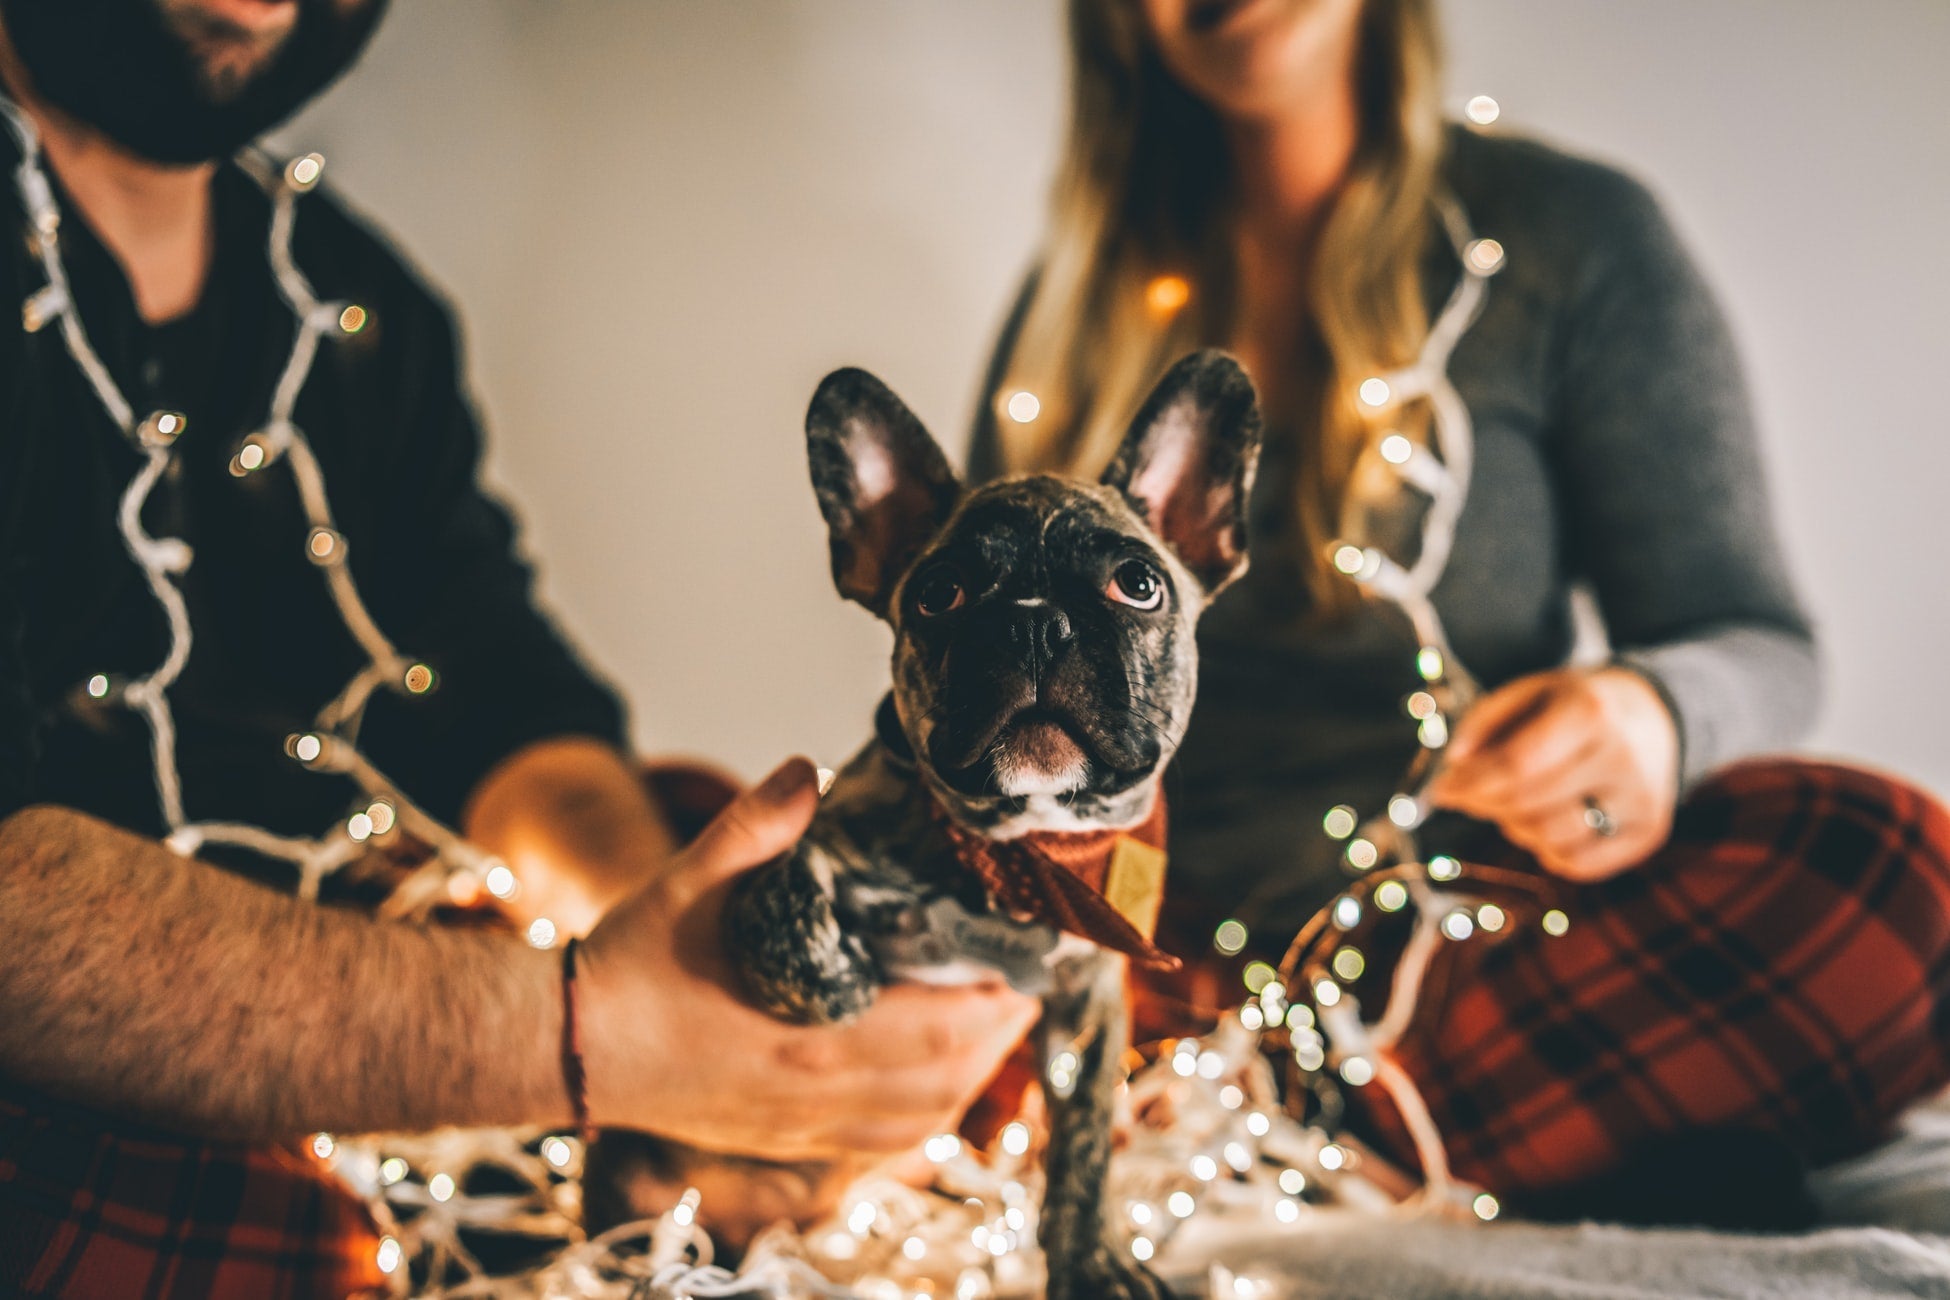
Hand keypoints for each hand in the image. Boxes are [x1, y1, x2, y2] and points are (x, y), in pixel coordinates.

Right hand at [577, 757, 1041, 1160]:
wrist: (562, 1048)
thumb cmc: (628, 965)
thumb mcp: (687, 882)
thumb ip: (753, 827)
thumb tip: (806, 770)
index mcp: (812, 1036)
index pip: (943, 1031)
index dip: (999, 1000)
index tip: (1029, 958)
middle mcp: (818, 1094)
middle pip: (948, 1081)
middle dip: (1000, 1035)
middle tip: (1029, 984)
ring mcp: (801, 1126)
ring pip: (920, 1122)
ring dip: (971, 1078)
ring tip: (997, 1027)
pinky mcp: (781, 1139)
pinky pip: (879, 1145)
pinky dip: (924, 1117)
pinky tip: (935, 1083)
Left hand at [1426, 667, 1679, 881]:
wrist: (1655, 716)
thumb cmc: (1574, 705)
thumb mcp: (1529, 692)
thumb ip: (1482, 722)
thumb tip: (1453, 767)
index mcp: (1591, 711)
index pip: (1516, 764)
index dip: (1470, 783)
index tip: (1440, 791)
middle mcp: (1623, 758)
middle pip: (1528, 803)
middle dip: (1484, 803)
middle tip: (1467, 794)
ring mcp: (1642, 800)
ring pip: (1549, 838)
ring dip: (1516, 824)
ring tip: (1520, 797)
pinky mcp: (1649, 833)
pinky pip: (1576, 864)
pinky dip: (1549, 847)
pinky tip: (1551, 817)